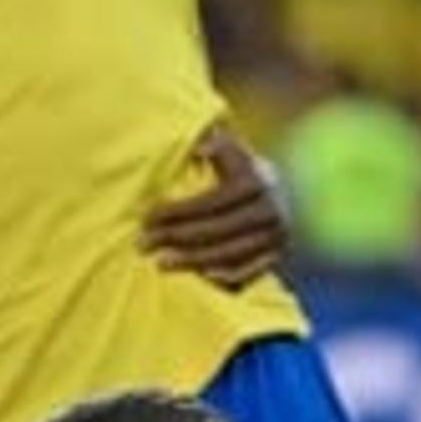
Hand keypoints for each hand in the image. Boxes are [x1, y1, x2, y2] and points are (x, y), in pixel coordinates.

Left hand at [143, 125, 292, 288]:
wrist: (274, 191)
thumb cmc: (232, 169)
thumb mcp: (226, 151)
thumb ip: (215, 146)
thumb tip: (202, 145)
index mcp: (258, 180)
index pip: (212, 200)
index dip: (178, 211)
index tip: (145, 216)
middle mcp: (273, 208)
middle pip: (219, 229)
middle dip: (175, 237)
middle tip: (142, 244)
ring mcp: (278, 234)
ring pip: (231, 253)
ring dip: (192, 261)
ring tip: (159, 263)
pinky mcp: (278, 255)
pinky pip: (251, 272)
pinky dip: (227, 276)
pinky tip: (200, 277)